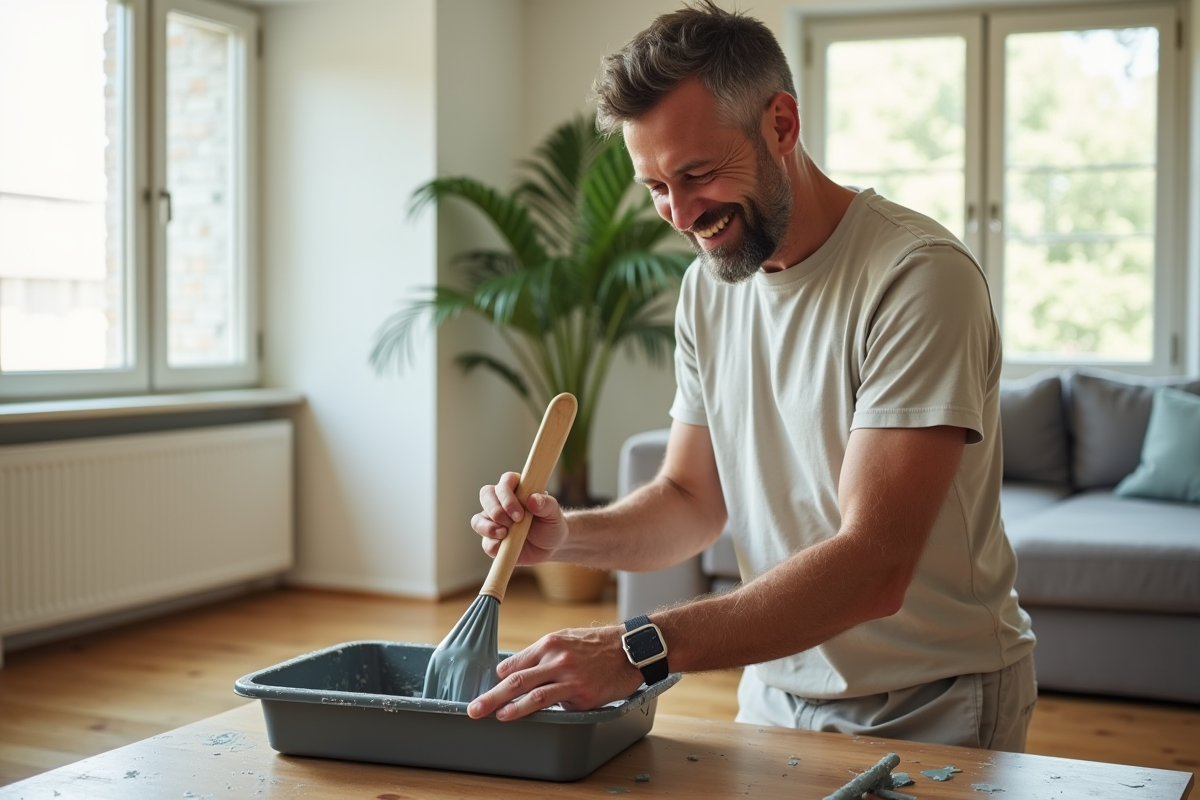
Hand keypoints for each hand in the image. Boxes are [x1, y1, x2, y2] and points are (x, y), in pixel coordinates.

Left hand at [466, 625, 644, 720]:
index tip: (488, 689)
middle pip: (516, 680)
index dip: (498, 678)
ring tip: (495, 716)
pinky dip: (538, 710)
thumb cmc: (597, 644)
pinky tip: (524, 716)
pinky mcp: (582, 695)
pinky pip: (556, 704)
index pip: (514, 664)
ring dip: (509, 708)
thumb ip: (543, 654)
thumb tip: (519, 670)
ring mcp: (569, 678)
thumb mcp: (566, 638)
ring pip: (532, 695)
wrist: (630, 650)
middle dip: (492, 695)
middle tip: (474, 708)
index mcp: (549, 643)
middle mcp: (556, 659)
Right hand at [472, 472, 569, 564]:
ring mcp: (493, 520)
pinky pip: (484, 541)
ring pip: (478, 519)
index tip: (519, 514)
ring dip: (488, 527)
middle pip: (486, 495)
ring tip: (504, 534)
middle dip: (496, 510)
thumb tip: (532, 499)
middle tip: (512, 523)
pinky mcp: (491, 539)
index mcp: (517, 488)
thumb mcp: (554, 514)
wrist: (550, 546)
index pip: (505, 482)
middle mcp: (501, 501)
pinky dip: (490, 544)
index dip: (507, 496)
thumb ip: (546, 504)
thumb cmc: (551, 524)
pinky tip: (502, 546)